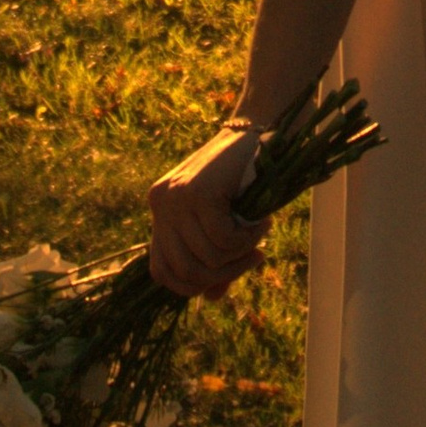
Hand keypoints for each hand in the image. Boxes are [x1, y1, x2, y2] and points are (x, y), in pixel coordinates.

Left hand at [147, 119, 266, 300]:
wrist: (264, 130)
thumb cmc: (247, 178)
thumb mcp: (224, 221)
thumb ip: (215, 256)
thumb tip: (211, 297)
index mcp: (161, 209)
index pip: (161, 270)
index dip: (192, 285)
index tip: (227, 274)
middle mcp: (161, 203)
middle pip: (184, 269)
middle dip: (223, 274)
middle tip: (254, 257)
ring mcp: (176, 196)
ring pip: (207, 257)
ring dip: (241, 254)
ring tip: (259, 233)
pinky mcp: (198, 191)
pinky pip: (224, 239)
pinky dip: (249, 238)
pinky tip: (263, 221)